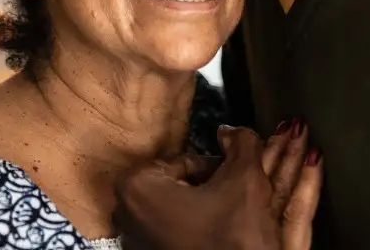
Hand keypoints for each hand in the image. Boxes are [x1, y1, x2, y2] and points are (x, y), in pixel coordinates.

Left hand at [114, 123, 322, 249]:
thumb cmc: (232, 237)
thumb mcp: (245, 179)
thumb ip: (242, 143)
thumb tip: (232, 132)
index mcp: (136, 185)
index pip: (185, 160)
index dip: (216, 168)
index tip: (232, 181)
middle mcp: (124, 213)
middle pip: (177, 183)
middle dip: (207, 186)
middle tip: (232, 198)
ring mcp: (133, 241)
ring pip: (175, 209)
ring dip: (202, 208)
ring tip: (228, 218)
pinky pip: (170, 233)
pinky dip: (191, 231)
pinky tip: (215, 237)